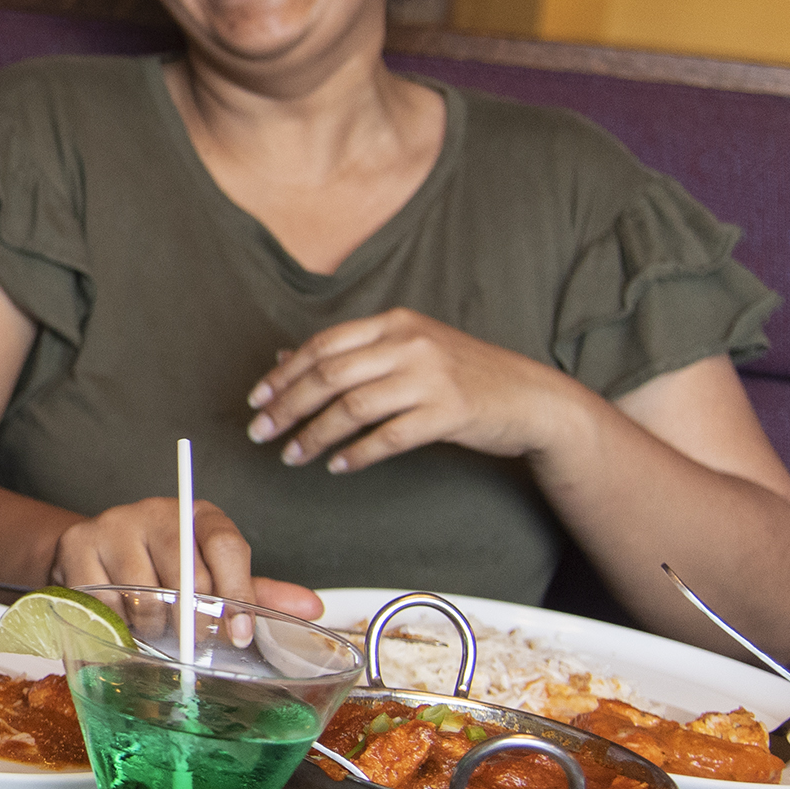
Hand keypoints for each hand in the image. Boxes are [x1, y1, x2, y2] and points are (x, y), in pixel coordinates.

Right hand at [50, 496, 319, 618]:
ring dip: (152, 629)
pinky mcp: (77, 545)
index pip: (227, 546)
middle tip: (191, 645)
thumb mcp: (212, 574)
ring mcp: (113, 525)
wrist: (96, 551)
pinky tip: (120, 621)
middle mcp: (156, 511)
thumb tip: (312, 608)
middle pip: (186, 575)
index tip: (240, 635)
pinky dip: (116, 627)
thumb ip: (257, 592)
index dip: (238, 593)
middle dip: (193, 623)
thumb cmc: (165, 568)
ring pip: (143, 597)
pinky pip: (103, 606)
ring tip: (153, 630)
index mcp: (199, 515)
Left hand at [248, 310, 574, 475]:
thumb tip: (285, 357)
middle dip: (287, 406)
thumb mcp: (408, 351)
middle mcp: (410, 344)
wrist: (533, 398)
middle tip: (260, 432)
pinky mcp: (450, 412)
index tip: (257, 399)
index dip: (284, 374)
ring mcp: (431, 377)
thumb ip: (351, 353)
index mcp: (395, 323)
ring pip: (353, 407)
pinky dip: (358, 453)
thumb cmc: (463, 375)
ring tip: (293, 455)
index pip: (323, 345)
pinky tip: (339, 465)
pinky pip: (390, 436)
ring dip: (315, 435)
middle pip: (329, 375)